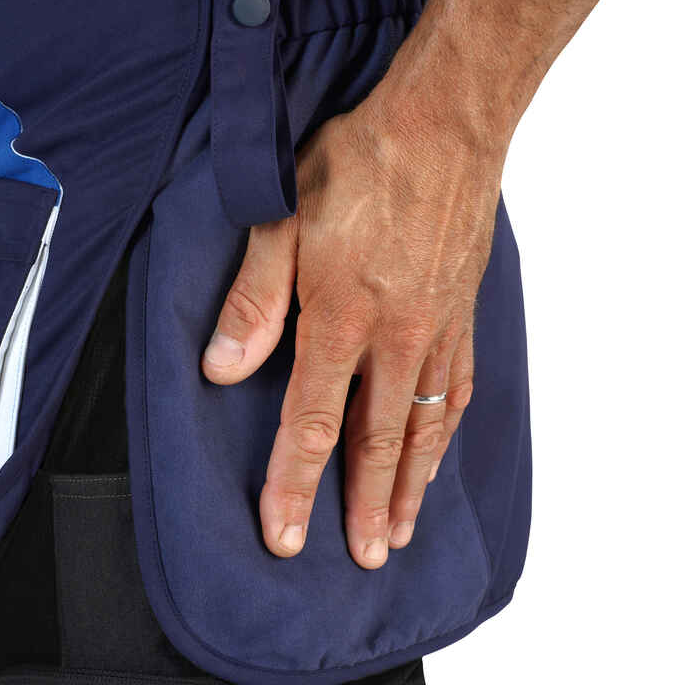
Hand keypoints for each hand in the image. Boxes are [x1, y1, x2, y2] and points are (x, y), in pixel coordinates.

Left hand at [201, 83, 503, 568]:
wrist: (445, 125)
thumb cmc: (361, 164)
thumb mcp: (283, 220)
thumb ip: (254, 303)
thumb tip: (222, 370)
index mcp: (343, 318)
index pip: (313, 423)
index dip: (294, 485)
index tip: (285, 538)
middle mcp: (396, 338)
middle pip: (377, 442)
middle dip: (365, 507)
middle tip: (363, 558)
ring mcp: (437, 330)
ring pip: (425, 427)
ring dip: (410, 485)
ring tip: (402, 530)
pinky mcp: (463, 314)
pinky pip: (458, 390)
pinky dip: (446, 435)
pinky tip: (439, 454)